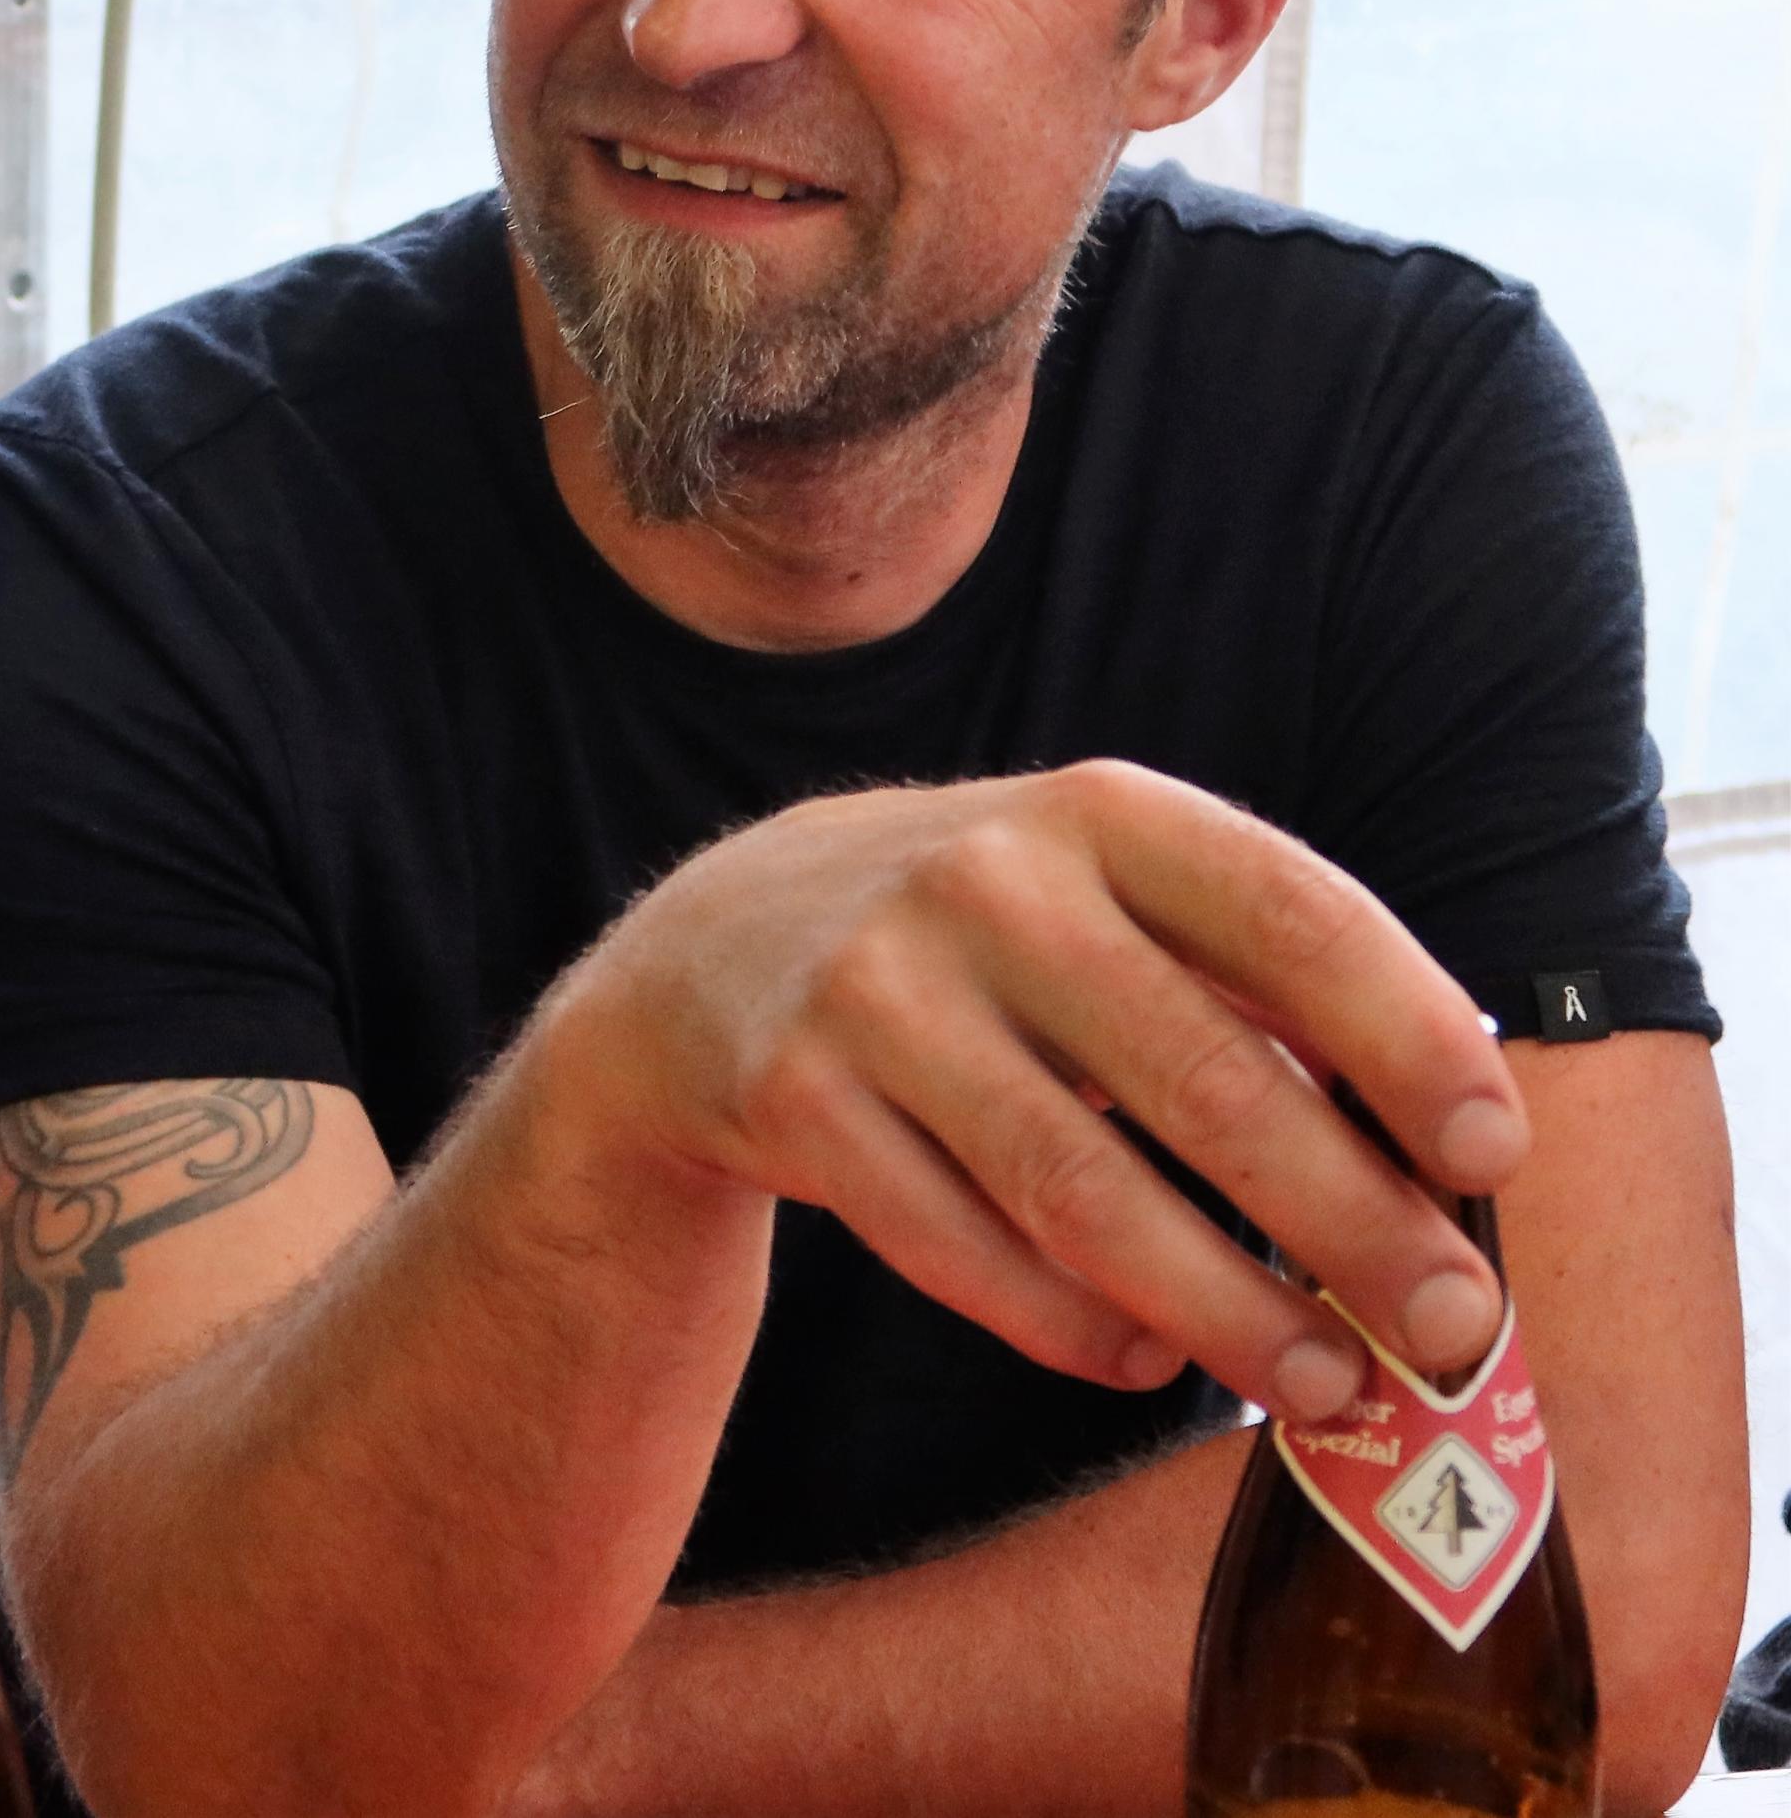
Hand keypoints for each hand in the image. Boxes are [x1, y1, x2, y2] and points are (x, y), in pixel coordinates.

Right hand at [550, 759, 1521, 1426]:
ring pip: (1077, 1187)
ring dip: (1224, 1305)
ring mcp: (874, 993)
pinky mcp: (791, 1100)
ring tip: (1323, 1386)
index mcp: (1100, 815)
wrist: (708, 950)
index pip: (1290, 914)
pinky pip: (958, 1246)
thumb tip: (1455, 1141)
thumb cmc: (983, 939)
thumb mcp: (1104, 889)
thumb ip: (1256, 978)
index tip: (1492, 1154)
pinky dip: (1071, 1324)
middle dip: (1348, 1219)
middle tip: (1448, 1326)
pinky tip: (1151, 1359)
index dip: (1408, 1037)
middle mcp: (984, 886)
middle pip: (1202, 1076)